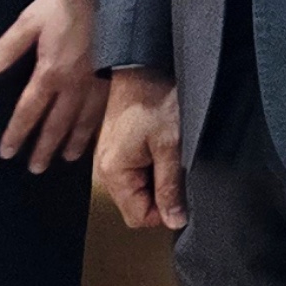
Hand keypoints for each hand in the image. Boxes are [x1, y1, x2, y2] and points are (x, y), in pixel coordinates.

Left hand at [0, 0, 104, 170]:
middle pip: (56, 124)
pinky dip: (96, 127)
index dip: (16, 134)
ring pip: (83, 122)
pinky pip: (103, 111)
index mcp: (49, 72)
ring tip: (66, 159)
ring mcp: (97, 84)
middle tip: (35, 168)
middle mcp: (73, 85)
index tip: (7, 153)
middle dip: (44, 148)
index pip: (28, 112)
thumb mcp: (28, 23)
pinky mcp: (115, 78)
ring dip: (72, 142)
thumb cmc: (66, 4)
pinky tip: (94, 135)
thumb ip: (3, 51)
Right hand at [95, 71, 186, 230]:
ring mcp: (108, 158)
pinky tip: (161, 145)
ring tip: (169, 152)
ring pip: (137, 188)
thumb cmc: (155, 99)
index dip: (163, 211)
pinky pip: (135, 171)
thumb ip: (170, 187)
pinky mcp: (116, 148)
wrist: (141, 64)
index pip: (137, 217)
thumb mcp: (170, 146)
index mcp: (113, 173)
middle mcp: (104, 170)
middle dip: (160, 193)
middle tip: (177, 166)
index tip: (181, 191)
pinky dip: (151, 165)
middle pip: (136, 204)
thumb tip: (174, 220)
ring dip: (157, 177)